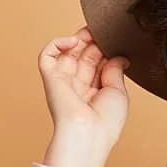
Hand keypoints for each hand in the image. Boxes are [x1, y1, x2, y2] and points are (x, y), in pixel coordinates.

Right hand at [38, 26, 129, 153]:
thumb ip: (115, 70)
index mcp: (95, 92)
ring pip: (67, 52)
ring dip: (79, 38)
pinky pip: (47, 55)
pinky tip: (73, 41)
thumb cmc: (106, 122)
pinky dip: (57, 43)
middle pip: (83, 55)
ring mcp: (63, 81)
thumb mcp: (118, 92)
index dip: (105, 50)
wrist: (88, 134)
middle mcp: (78, 86)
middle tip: (104, 32)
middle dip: (93, 41)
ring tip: (91, 33)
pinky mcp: (50, 77)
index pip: (98, 62)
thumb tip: (119, 56)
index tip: (116, 42)